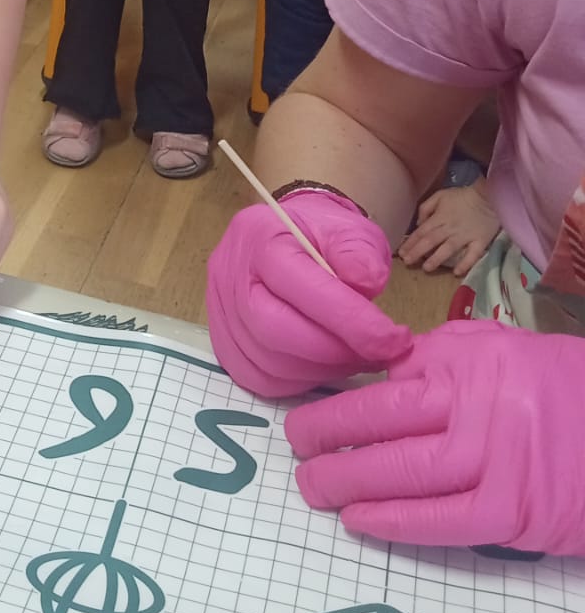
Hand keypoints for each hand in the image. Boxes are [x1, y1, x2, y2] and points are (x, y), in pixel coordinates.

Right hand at [206, 192, 409, 399]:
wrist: (287, 236)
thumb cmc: (321, 235)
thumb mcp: (350, 231)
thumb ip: (360, 254)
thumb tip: (366, 285)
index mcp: (260, 238)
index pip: (300, 286)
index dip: (350, 321)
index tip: (394, 340)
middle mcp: (229, 274)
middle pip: (273, 330)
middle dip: (334, 352)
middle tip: (377, 355)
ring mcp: (219, 311)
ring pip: (267, 362)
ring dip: (321, 370)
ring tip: (356, 358)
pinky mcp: (222, 341)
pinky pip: (258, 378)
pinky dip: (298, 381)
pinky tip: (325, 366)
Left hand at [286, 320, 584, 554]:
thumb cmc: (564, 392)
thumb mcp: (507, 352)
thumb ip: (444, 357)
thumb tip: (380, 372)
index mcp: (472, 360)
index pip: (389, 379)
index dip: (343, 400)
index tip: (312, 411)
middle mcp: (481, 405)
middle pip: (384, 421)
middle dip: (327, 435)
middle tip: (296, 448)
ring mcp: (498, 460)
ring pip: (403, 472)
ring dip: (347, 482)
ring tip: (315, 487)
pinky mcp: (514, 512)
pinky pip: (440, 520)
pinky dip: (393, 522)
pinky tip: (359, 521)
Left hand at [396, 182, 499, 277]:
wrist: (489, 196)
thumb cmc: (462, 196)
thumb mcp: (440, 195)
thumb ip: (426, 208)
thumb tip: (419, 224)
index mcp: (439, 217)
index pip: (421, 232)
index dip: (410, 243)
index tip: (401, 253)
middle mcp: (450, 228)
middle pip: (431, 241)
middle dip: (417, 252)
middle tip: (407, 262)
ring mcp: (465, 236)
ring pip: (448, 249)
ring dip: (436, 259)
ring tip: (427, 269)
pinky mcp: (480, 241)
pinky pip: (473, 254)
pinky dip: (466, 263)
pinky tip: (457, 272)